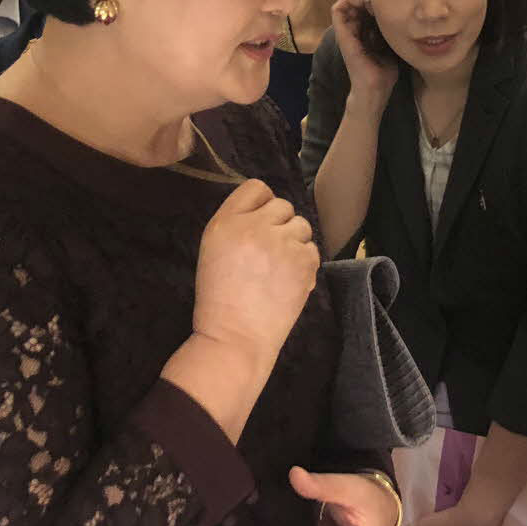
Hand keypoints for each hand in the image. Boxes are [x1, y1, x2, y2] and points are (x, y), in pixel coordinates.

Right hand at [192, 180, 317, 371]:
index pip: (256, 188)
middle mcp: (254, 226)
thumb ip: (237, 223)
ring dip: (295, 242)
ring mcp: (281, 243)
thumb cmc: (220, 298)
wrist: (235, 337)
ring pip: (302, 225)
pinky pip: (312, 249)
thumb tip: (268, 209)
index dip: (261, 205)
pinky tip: (288, 281)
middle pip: (282, 205)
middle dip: (279, 226)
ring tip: (278, 269)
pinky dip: (304, 264)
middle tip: (268, 254)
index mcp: (226, 222)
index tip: (260, 225)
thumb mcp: (214, 250)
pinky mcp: (303, 262)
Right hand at [330, 0, 396, 101]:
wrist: (375, 89)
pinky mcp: (342, 34)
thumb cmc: (383, 72)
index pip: (362, 11)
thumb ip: (387, 33)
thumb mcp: (388, 47)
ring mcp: (346, 33)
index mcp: (362, 35)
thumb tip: (398, 18)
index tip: (384, 3)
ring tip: (370, 0)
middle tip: (378, 0)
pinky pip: (337, 11)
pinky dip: (348, 0)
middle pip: (353, 6)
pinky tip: (363, 2)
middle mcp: (352, 32)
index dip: (371, 2)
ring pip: (344, 4)